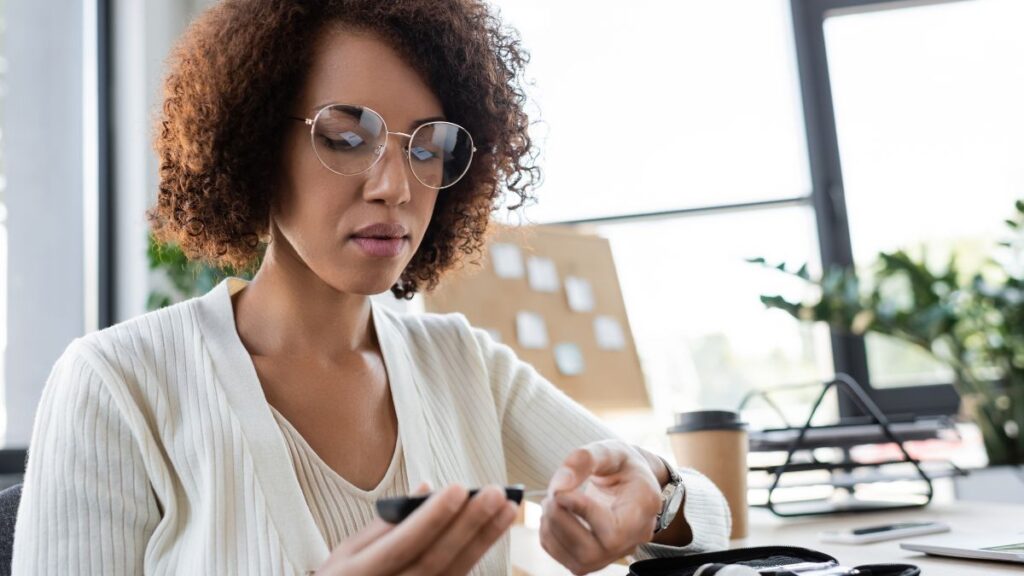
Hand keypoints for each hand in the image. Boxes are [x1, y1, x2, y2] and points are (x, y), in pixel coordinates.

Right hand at [315, 483, 518, 575]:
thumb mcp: (347, 550)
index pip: (401, 544)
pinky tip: (491, 531)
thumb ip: (385, 522)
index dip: (432, 518)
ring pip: (453, 573)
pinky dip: (475, 554)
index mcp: (358, 574)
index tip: (459, 488)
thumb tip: (425, 489)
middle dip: (468, 525)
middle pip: (435, 560)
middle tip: (495, 494)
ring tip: (506, 508)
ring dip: (483, 539)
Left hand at [540, 440, 661, 574]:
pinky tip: (553, 515)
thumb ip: (584, 459)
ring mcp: (616, 553)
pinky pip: (571, 562)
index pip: (613, 531)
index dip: (582, 514)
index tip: (560, 491)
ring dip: (553, 531)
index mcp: (643, 507)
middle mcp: (634, 538)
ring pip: (580, 562)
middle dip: (561, 523)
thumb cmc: (622, 464)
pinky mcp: (598, 559)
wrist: (630, 480)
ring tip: (551, 501)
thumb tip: (558, 486)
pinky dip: (551, 539)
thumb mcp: (609, 449)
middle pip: (592, 551)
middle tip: (552, 495)